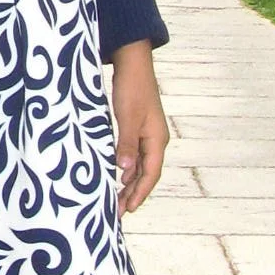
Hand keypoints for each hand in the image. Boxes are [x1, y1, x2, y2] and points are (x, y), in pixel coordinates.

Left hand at [110, 41, 167, 214]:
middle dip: (134, 193)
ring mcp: (147, 133)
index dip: (140, 193)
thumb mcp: (127, 117)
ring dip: (130, 182)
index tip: (130, 209)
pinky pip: (135, 155)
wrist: (133, 62)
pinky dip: (127, 168)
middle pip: (147, 173)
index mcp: (157, 139)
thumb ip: (126, 145)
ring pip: (141, 165)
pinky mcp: (138, 127)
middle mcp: (155, 139)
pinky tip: (117, 175)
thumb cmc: (131, 88)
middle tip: (120, 212)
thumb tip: (125, 172)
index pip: (151, 174)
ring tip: (118, 199)